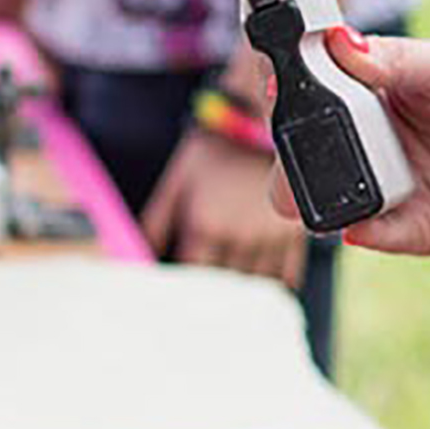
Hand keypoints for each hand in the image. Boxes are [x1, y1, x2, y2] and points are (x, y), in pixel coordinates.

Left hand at [144, 127, 305, 283]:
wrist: (257, 126)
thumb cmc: (211, 153)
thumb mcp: (177, 181)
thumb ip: (155, 220)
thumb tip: (136, 251)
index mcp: (206, 226)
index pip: (193, 274)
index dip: (187, 287)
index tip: (182, 294)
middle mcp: (238, 237)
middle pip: (224, 284)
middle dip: (215, 293)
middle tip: (208, 302)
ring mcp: (268, 238)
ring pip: (256, 284)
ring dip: (244, 292)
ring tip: (235, 298)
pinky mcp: (293, 235)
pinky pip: (287, 276)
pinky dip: (275, 286)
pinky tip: (263, 290)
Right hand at [298, 29, 429, 253]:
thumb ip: (391, 60)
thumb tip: (333, 41)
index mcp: (378, 93)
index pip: (314, 97)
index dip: (289, 97)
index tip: (275, 91)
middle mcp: (381, 142)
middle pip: (314, 157)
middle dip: (291, 161)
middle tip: (290, 153)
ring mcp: (402, 186)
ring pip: (339, 200)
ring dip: (321, 200)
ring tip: (316, 192)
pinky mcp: (428, 227)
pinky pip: (383, 235)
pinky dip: (366, 232)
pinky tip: (359, 224)